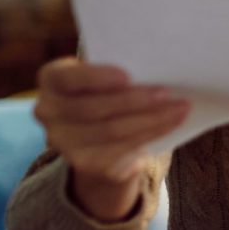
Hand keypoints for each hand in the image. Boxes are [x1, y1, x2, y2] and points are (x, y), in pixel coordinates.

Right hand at [33, 58, 188, 222]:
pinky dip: (152, 133)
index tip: (127, 76)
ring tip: (180, 107)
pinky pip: (122, 148)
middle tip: (168, 92)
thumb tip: (157, 66)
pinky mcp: (86, 163)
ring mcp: (64, 141)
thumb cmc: (110, 89)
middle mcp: (48, 111)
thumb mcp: (108, 74)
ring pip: (112, 130)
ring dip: (152, 118)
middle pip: (93, 108)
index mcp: (52, 79)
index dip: (95, 78)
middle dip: (134, 100)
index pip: (65, 78)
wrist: (104, 134)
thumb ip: (120, 68)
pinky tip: (172, 122)